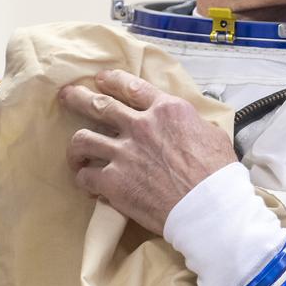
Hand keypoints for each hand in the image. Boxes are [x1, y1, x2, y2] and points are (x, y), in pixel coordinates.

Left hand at [58, 69, 235, 234]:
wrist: (209, 206)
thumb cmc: (218, 174)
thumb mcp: (212, 134)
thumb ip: (192, 125)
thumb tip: (190, 126)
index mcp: (167, 110)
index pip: (131, 87)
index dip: (112, 81)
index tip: (101, 79)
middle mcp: (141, 125)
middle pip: (99, 105)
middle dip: (78, 98)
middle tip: (67, 96)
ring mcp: (124, 153)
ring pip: (82, 139)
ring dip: (75, 146)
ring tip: (74, 152)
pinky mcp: (114, 181)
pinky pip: (85, 176)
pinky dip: (84, 179)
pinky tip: (88, 184)